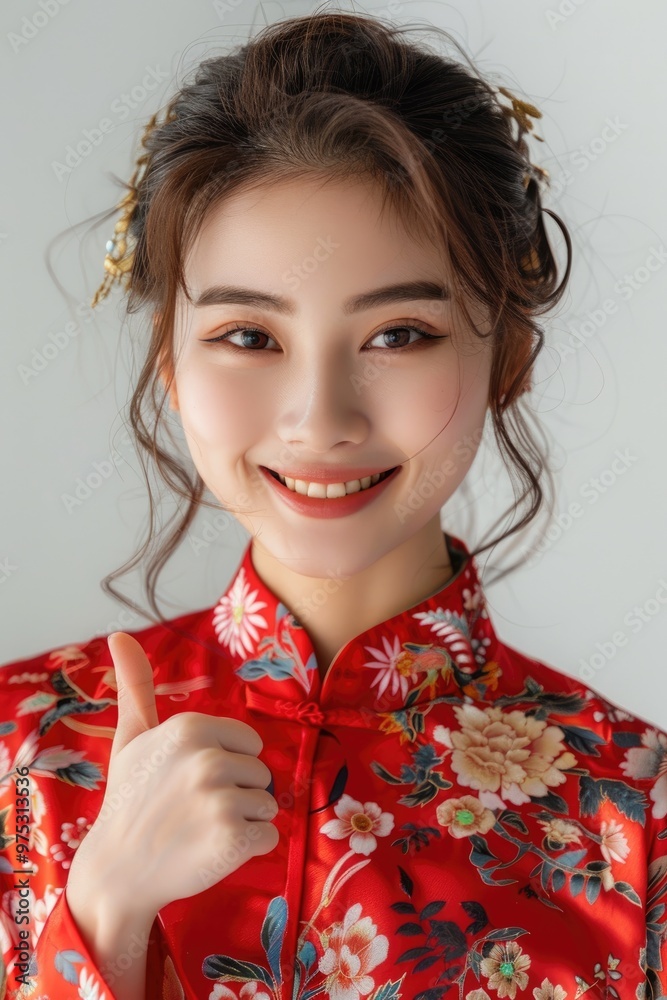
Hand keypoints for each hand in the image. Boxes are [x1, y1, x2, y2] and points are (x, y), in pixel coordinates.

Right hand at [66, 631, 278, 917]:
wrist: (116, 873)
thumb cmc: (129, 802)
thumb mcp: (131, 738)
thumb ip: (135, 685)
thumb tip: (119, 634)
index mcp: (190, 727)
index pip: (248, 743)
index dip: (227, 765)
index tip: (189, 783)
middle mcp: (206, 758)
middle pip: (260, 773)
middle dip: (236, 794)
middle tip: (192, 811)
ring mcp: (220, 799)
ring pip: (267, 805)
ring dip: (242, 822)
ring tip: (201, 831)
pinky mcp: (232, 839)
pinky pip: (270, 836)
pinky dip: (248, 849)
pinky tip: (211, 852)